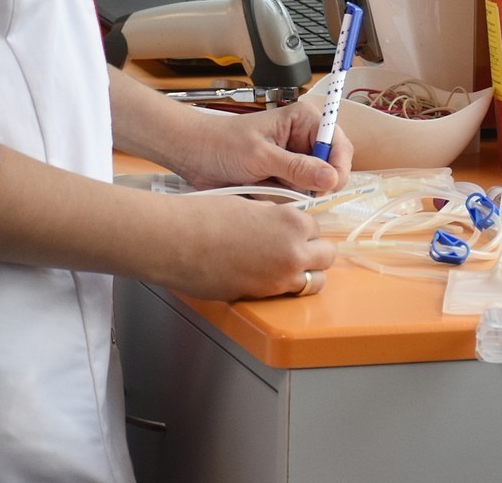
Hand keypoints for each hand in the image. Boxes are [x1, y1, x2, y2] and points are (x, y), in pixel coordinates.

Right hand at [147, 192, 334, 299]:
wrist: (176, 241)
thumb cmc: (205, 216)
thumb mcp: (250, 205)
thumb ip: (274, 216)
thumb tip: (280, 224)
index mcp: (292, 222)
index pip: (316, 227)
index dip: (303, 229)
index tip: (291, 230)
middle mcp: (293, 252)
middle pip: (326, 255)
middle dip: (313, 251)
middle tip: (294, 248)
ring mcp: (280, 279)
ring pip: (316, 281)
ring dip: (306, 273)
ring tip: (283, 266)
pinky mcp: (262, 297)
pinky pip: (289, 294)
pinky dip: (285, 287)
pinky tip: (265, 276)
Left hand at [177, 100, 353, 194]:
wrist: (194, 156)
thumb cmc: (223, 145)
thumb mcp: (260, 156)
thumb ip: (296, 167)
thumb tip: (331, 178)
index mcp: (304, 120)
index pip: (338, 144)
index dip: (338, 166)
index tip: (327, 186)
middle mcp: (304, 139)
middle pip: (331, 168)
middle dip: (312, 183)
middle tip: (289, 188)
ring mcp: (295, 160)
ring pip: (313, 186)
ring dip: (293, 193)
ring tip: (266, 186)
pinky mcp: (284, 178)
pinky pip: (296, 196)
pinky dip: (282, 199)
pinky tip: (262, 191)